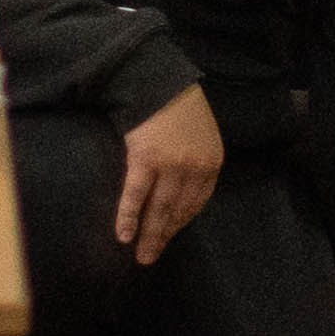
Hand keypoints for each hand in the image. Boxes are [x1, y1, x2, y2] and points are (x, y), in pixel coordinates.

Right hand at [114, 84, 224, 263]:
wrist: (154, 77)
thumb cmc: (176, 103)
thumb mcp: (201, 133)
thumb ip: (197, 160)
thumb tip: (181, 189)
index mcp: (211, 161)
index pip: (196, 203)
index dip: (181, 222)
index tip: (169, 234)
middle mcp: (194, 167)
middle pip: (177, 210)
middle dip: (164, 236)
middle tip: (151, 258)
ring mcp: (170, 165)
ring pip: (158, 209)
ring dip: (149, 236)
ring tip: (141, 256)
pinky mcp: (144, 159)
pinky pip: (135, 195)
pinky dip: (128, 217)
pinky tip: (123, 235)